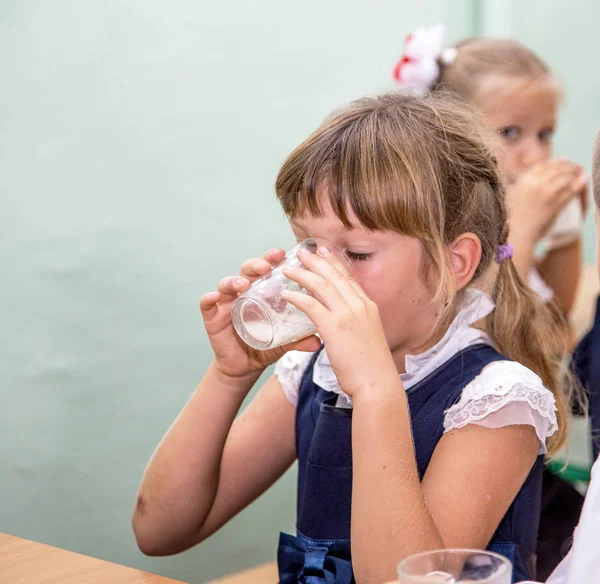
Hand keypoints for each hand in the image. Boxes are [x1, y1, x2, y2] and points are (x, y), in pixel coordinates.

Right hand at [200, 248, 320, 381]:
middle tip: (266, 266)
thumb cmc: (265, 346)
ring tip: (242, 284)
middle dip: (256, 264)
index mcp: (262, 291)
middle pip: (247, 271)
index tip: (283, 254)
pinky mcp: (212, 317)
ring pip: (226, 284)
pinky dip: (208, 299)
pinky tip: (214, 297)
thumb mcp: (284, 342)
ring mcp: (226, 303)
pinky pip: (207, 304)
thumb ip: (299, 340)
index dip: (273, 259)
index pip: (267, 269)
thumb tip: (318, 343)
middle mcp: (244, 292)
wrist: (244, 366)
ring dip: (233, 280)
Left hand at [281, 245, 398, 397]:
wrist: (377, 383)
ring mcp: (348, 314)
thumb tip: (345, 328)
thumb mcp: (368, 338)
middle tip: (302, 252)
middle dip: (317, 261)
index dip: (335, 263)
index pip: (349, 279)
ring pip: (322, 285)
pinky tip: (286, 294)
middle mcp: (360, 306)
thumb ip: (356, 327)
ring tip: (288, 269)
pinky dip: (297, 296)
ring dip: (303, 274)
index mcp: (369, 307)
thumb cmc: (371, 368)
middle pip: (335, 276)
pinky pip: (311, 305)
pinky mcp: (334, 327)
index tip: (324, 252)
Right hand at [506, 158, 587, 241]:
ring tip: (581, 175)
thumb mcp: (513, 194)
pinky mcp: (555, 204)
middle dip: (570, 166)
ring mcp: (545, 193)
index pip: (544, 164)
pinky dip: (579, 185)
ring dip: (576, 174)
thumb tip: (532, 171)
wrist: (517, 233)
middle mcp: (534, 183)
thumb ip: (523, 183)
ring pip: (566, 177)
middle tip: (578, 168)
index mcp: (524, 180)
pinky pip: (571, 190)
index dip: (557, 162)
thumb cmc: (514, 217)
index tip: (565, 162)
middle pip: (557, 168)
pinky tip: (583, 182)